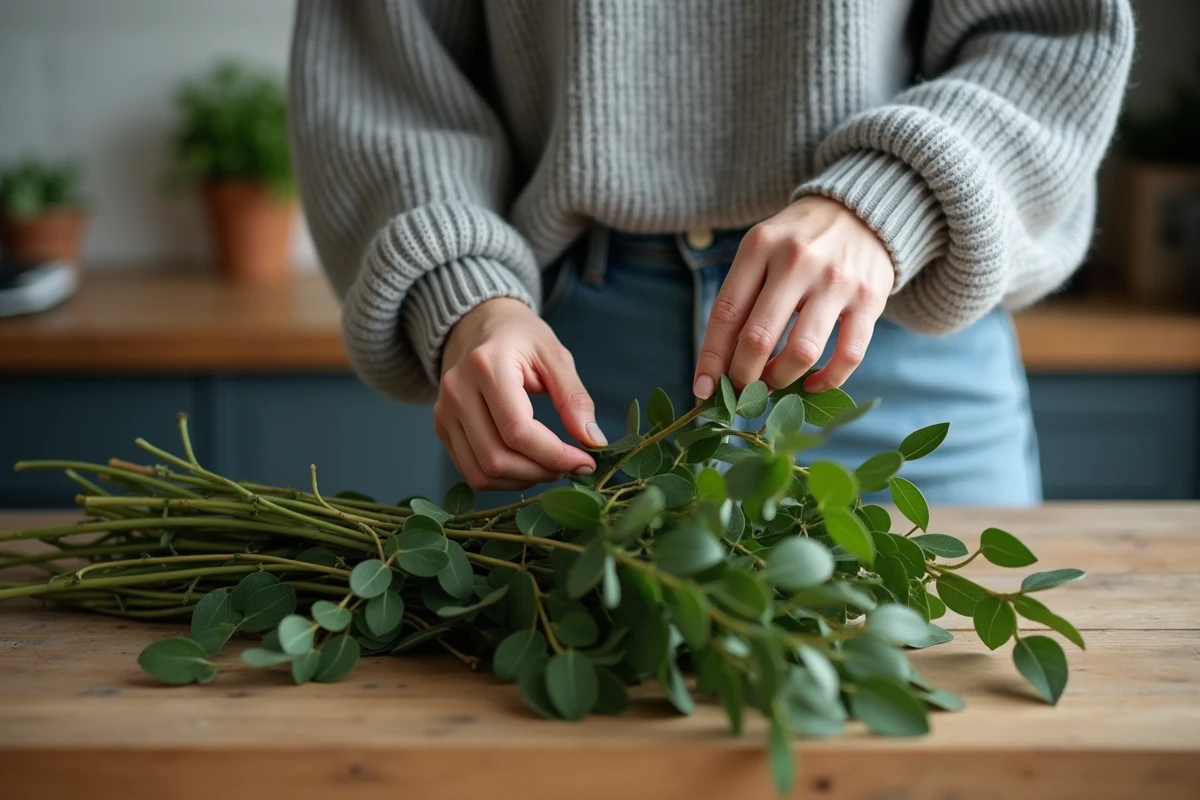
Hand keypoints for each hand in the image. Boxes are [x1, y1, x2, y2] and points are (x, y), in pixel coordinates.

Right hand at [436, 298, 603, 490]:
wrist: (478, 325)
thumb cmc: (521, 338)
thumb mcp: (555, 356)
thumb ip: (574, 398)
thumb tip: (593, 441)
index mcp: (487, 366)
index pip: (518, 431)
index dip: (555, 455)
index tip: (586, 462)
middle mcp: (458, 391)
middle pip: (496, 458)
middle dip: (540, 472)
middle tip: (570, 467)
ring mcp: (445, 412)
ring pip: (480, 472)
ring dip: (522, 481)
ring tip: (549, 468)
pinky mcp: (442, 427)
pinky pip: (470, 470)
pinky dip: (503, 479)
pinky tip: (526, 466)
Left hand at [693, 196, 893, 396]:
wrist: (860, 210)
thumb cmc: (796, 242)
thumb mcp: (760, 250)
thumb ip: (740, 298)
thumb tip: (717, 367)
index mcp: (760, 247)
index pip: (726, 314)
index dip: (712, 359)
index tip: (704, 390)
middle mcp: (797, 261)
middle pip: (758, 338)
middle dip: (743, 377)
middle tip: (740, 391)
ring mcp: (836, 281)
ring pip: (802, 353)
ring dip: (780, 380)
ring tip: (773, 383)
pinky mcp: (870, 299)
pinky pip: (849, 356)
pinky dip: (827, 380)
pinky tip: (811, 384)